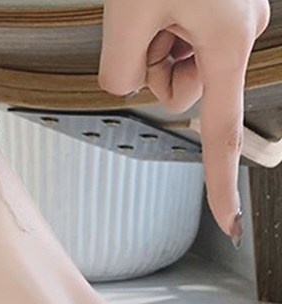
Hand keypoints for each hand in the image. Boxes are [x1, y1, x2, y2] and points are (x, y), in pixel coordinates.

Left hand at [99, 0, 269, 240]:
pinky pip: (180, 37)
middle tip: (146, 19)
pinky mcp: (222, 5)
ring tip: (156, 2)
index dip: (222, 182)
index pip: (220, 133)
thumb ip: (121, 73)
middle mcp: (241, 33)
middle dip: (151, 66)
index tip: (229, 222)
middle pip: (178, 92)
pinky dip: (161, 25)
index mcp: (228, 43)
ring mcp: (235, 17)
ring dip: (154, 42)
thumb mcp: (126, 19)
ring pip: (176, 65)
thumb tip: (127, 85)